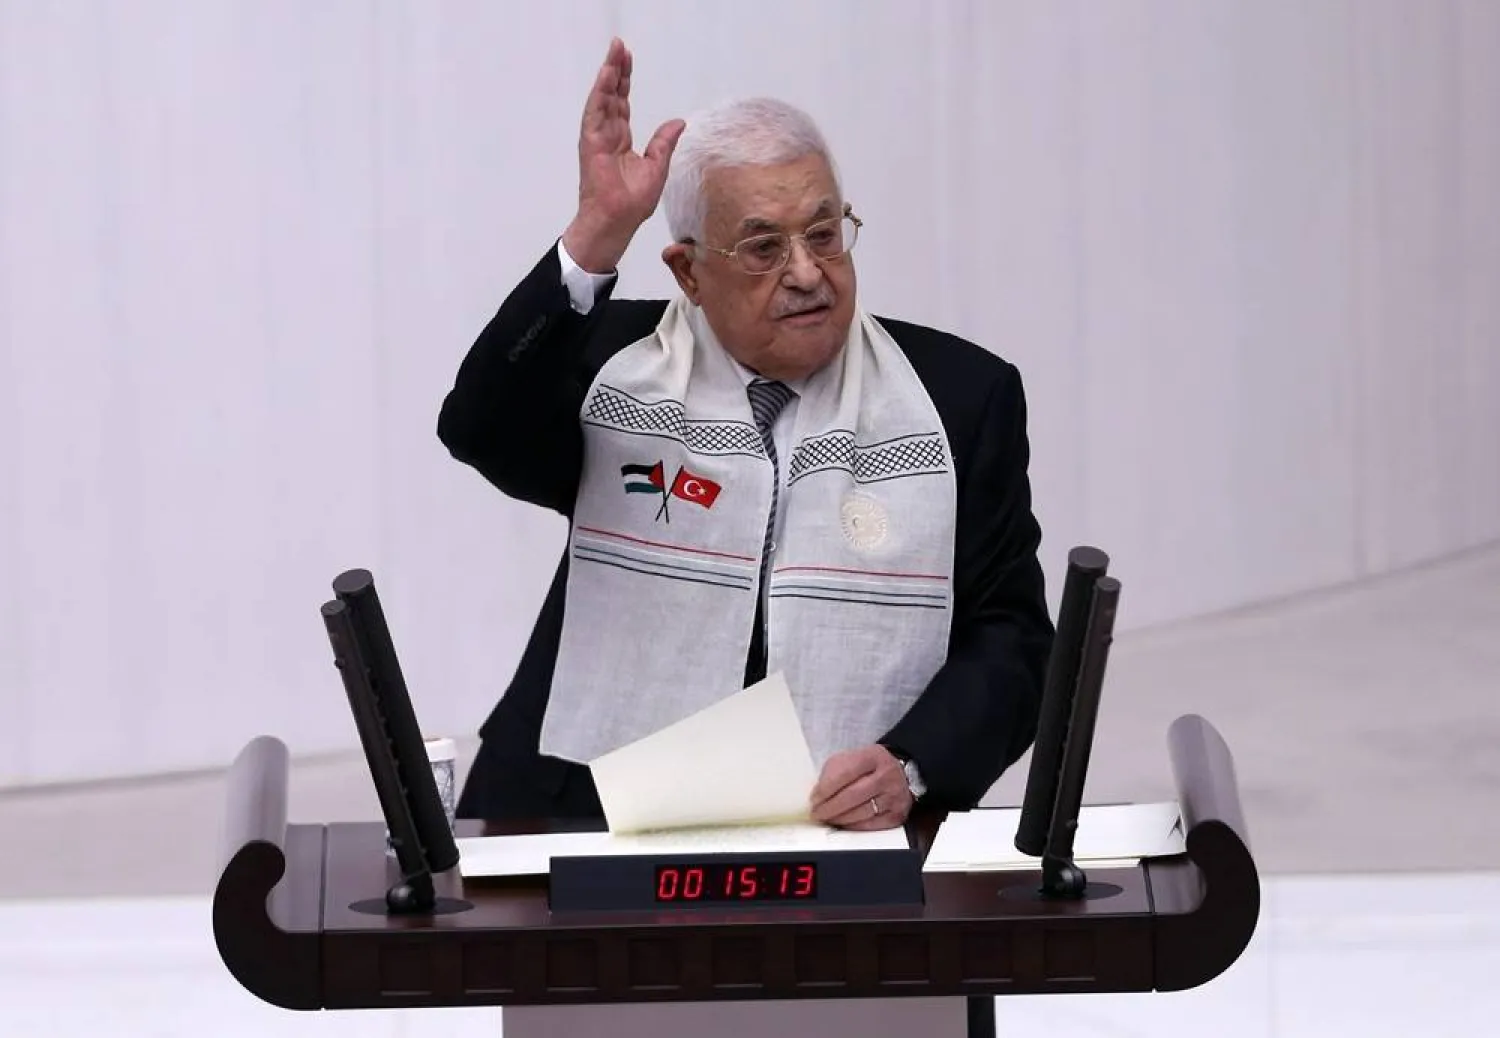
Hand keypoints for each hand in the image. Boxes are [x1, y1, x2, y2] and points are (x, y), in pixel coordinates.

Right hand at [561, 37, 685, 272]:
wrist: (618, 221)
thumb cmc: (632, 203)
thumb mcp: (657, 167)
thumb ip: (664, 142)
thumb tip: (678, 122)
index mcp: (620, 139)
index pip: (621, 104)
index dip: (625, 81)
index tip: (628, 59)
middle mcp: (606, 134)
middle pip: (611, 95)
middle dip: (615, 70)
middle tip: (619, 46)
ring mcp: (597, 138)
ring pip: (602, 99)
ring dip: (607, 75)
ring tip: (614, 53)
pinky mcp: (591, 144)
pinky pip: (595, 113)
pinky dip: (600, 93)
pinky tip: (606, 76)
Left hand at [809, 745, 912, 829]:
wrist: (896, 774)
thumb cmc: (867, 768)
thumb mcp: (850, 759)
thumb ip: (833, 772)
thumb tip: (818, 794)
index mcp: (873, 756)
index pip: (846, 773)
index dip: (826, 788)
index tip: (814, 799)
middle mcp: (887, 775)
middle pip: (854, 795)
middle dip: (831, 807)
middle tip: (817, 813)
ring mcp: (895, 795)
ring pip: (862, 812)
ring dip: (840, 818)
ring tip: (828, 818)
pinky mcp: (897, 814)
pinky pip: (871, 825)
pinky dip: (854, 826)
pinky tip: (844, 823)